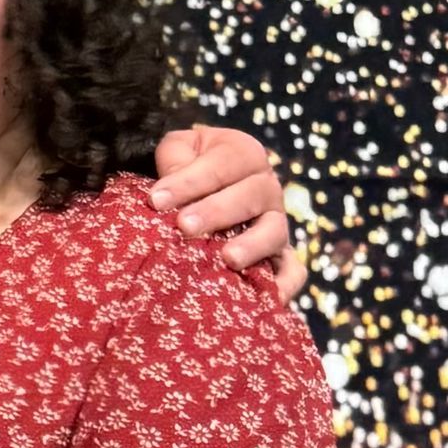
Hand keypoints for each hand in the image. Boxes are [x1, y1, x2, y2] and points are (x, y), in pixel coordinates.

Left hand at [150, 122, 304, 304]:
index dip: (188, 182)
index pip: (220, 166)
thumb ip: (174, 161)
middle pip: (250, 196)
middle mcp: (266, 187)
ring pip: (274, 232)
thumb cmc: (186, 164)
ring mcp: (276, 222)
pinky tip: (267, 297)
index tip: (156, 200)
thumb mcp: (178, 150)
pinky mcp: (279, 254)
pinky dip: (285, 284)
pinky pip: (292, 270)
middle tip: (185, 226)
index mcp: (244, 154)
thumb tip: (168, 191)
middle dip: (216, 212)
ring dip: (252, 245)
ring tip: (227, 258)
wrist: (201, 182)